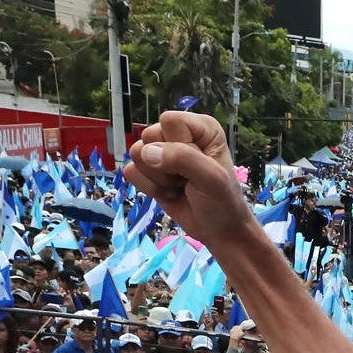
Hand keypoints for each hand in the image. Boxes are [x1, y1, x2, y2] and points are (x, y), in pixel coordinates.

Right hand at [124, 113, 255, 244]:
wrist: (218, 231)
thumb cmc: (222, 201)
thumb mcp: (211, 178)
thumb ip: (183, 159)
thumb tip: (146, 152)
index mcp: (200, 127)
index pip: (169, 121)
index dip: (176, 145)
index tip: (195, 165)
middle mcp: (179, 135)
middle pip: (148, 136)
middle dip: (165, 166)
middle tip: (186, 180)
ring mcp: (162, 153)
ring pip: (136, 154)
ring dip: (158, 179)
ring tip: (180, 186)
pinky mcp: (149, 172)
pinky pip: (131, 172)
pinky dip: (150, 189)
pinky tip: (170, 193)